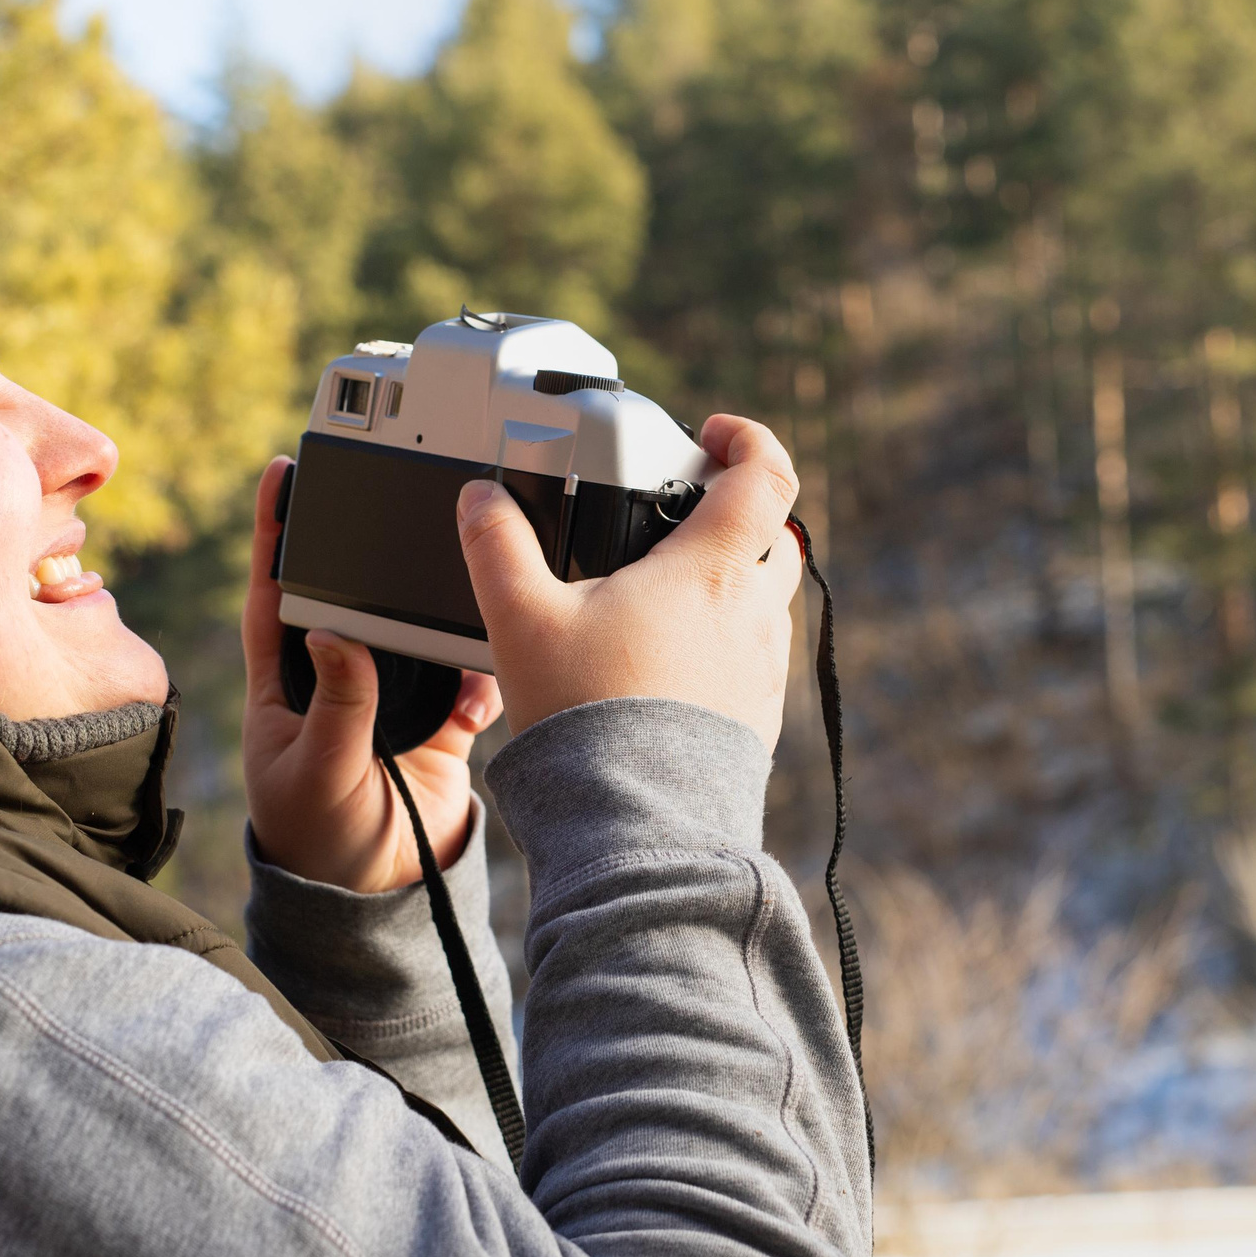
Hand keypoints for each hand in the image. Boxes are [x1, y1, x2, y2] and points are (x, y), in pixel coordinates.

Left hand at [242, 457, 503, 893]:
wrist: (377, 901)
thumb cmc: (318, 840)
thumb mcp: (314, 773)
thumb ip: (336, 706)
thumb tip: (340, 634)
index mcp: (288, 680)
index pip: (275, 591)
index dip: (275, 532)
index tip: (282, 472)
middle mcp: (340, 675)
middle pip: (358, 593)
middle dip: (380, 554)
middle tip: (404, 503)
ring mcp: (394, 695)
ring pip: (419, 629)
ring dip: (442, 614)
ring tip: (463, 591)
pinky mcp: (442, 719)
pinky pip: (470, 678)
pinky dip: (482, 678)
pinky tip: (482, 689)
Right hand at [457, 415, 804, 745]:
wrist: (636, 822)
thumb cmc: (589, 717)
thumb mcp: (524, 620)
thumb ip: (498, 547)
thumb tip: (481, 497)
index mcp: (712, 570)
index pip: (767, 476)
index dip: (748, 439)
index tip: (714, 434)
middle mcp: (754, 614)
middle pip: (774, 536)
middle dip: (737, 515)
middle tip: (681, 518)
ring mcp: (763, 669)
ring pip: (765, 602)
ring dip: (729, 584)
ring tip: (662, 598)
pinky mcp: (759, 717)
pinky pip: (754, 660)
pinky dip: (724, 643)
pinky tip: (669, 664)